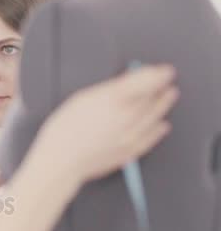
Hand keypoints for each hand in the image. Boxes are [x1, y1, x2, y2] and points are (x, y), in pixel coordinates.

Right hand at [27, 64, 177, 187]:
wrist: (61, 160)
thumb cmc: (65, 131)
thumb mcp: (82, 98)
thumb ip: (108, 89)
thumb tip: (124, 83)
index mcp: (116, 99)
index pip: (147, 81)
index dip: (158, 73)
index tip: (163, 70)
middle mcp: (128, 116)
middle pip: (154, 98)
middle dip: (161, 87)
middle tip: (166, 81)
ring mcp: (131, 136)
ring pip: (156, 116)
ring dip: (164, 104)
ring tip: (169, 96)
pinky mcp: (130, 151)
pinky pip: (152, 138)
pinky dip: (159, 130)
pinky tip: (162, 125)